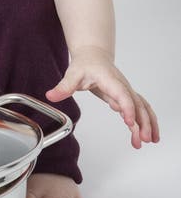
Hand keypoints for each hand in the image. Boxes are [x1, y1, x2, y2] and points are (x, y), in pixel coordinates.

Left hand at [45, 45, 159, 148]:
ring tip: (147, 142)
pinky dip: (144, 121)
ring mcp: (126, 91)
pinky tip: (142, 135)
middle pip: (138, 104)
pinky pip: (140, 109)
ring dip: (148, 124)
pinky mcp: (126, 97)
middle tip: (143, 139)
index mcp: (110, 80)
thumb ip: (64, 87)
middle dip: (143, 122)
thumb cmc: (85, 64)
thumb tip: (50, 96)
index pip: (122, 94)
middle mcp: (122, 86)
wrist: (94, 55)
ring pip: (142, 107)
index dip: (128, 108)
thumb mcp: (72, 74)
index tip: (129, 122)